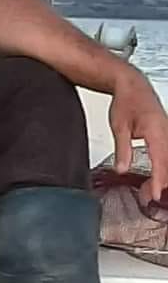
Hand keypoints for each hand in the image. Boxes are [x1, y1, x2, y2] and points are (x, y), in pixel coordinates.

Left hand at [109, 66, 167, 205]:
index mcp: (156, 131)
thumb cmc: (126, 101)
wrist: (133, 85)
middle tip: (148, 197)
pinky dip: (163, 169)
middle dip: (161, 184)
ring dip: (163, 178)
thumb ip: (122, 149)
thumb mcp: (118, 125)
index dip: (158, 181)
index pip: (160, 162)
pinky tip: (156, 178)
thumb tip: (121, 169)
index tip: (154, 195)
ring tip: (149, 191)